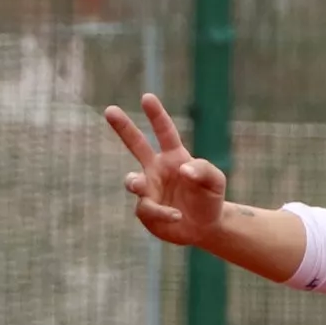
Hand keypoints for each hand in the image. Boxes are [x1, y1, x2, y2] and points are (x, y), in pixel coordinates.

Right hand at [103, 94, 228, 248]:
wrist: (205, 227)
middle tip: (110, 110)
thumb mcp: (215, 181)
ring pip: (133, 182)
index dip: (156, 115)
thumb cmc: (209, 198)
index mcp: (173, 156)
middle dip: (123, 127)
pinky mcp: (146, 211)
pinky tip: (177, 216)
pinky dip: (162, 213)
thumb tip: (183, 169)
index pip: (164, 132)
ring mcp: (148, 190)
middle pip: (136, 145)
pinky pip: (148, 209)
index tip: (147, 97)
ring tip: (139, 185)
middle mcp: (156, 169)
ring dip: (135, 183)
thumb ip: (204, 170)